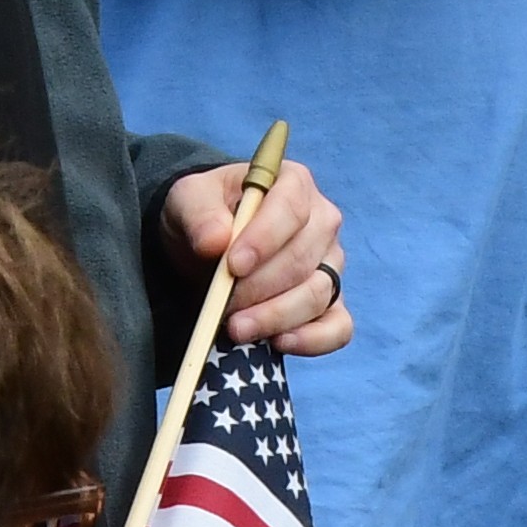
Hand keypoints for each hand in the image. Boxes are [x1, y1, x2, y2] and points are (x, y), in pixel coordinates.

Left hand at [170, 156, 353, 354]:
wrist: (209, 244)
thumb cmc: (206, 214)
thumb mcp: (188, 200)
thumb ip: (199, 214)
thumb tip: (215, 242)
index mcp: (294, 183)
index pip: (291, 209)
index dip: (264, 239)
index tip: (233, 265)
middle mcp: (322, 221)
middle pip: (301, 259)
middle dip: (259, 288)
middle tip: (221, 306)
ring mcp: (330, 263)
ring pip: (317, 294)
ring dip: (276, 316)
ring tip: (236, 328)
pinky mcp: (331, 302)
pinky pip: (338, 326)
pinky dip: (313, 339)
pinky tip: (279, 343)